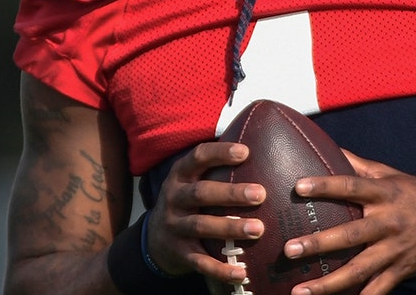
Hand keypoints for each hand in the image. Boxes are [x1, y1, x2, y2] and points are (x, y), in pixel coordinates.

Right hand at [144, 141, 266, 285]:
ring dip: (230, 227)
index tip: (246, 152)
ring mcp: (174, 226)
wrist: (154, 240)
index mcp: (180, 175)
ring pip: (201, 226)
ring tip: (259, 229)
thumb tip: (260, 141)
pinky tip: (242, 273)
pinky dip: (220, 269)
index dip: (220, 153)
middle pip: (201, 193)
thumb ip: (217, 166)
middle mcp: (173, 198)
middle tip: (261, 194)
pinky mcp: (178, 253)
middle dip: (231, 194)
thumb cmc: (189, 201)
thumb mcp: (193, 180)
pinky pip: (200, 262)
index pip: (198, 157)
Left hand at [281, 150, 415, 294]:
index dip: (325, 185)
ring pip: (358, 269)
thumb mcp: (393, 175)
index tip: (299, 187)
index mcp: (385, 194)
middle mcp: (388, 222)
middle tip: (290, 249)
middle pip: (350, 234)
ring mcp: (394, 250)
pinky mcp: (401, 270)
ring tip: (299, 290)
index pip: (351, 187)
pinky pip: (378, 290)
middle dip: (319, 243)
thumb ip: (361, 166)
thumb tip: (331, 148)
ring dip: (328, 283)